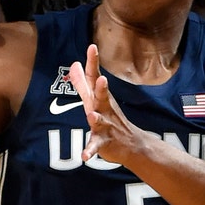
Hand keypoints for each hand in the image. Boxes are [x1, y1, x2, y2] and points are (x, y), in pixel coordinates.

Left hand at [70, 44, 142, 162]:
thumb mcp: (94, 99)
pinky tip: (84, 157)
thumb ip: (82, 82)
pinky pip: (95, 146)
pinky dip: (90, 151)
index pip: (95, 77)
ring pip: (99, 121)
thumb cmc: (110, 118)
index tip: (92, 47)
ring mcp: (105, 126)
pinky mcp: (103, 142)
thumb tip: (73, 64)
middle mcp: (104, 109)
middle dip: (101, 88)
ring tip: (91, 114)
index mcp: (100, 97)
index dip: (93, 63)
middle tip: (102, 79)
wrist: (131, 144)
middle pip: (101, 97)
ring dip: (96, 118)